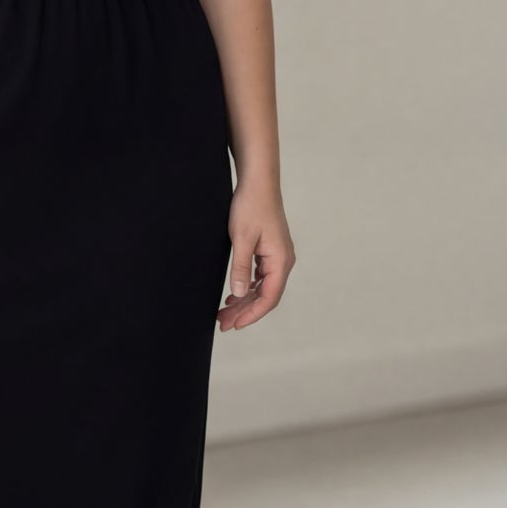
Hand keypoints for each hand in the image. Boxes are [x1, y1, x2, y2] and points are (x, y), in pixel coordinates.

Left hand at [218, 177, 294, 330]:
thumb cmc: (251, 206)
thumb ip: (240, 268)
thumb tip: (237, 294)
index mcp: (280, 261)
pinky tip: (233, 294)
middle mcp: (283, 261)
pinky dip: (247, 288)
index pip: (269, 298)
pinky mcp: (270, 251)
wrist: (258, 182)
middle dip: (244, 312)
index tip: (235, 325)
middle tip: (223, 324)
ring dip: (244, 301)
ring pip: (261, 287)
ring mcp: (277, 257)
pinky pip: (260, 277)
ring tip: (224, 313)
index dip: (252, 314)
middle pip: (265, 296)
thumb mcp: (241, 238)